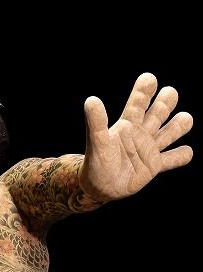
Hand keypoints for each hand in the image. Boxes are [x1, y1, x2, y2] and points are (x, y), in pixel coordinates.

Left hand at [79, 73, 192, 200]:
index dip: (145, 89)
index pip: (140, 100)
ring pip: (172, 130)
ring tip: (183, 121)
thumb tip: (91, 100)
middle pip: (161, 109)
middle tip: (169, 95)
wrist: (99, 187)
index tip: (149, 79)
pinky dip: (181, 155)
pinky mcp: (155, 166)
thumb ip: (96, 123)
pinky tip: (185, 152)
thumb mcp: (97, 142)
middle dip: (167, 100)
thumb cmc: (96, 163)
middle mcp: (142, 131)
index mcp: (128, 122)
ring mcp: (150, 148)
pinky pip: (174, 158)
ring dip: (180, 124)